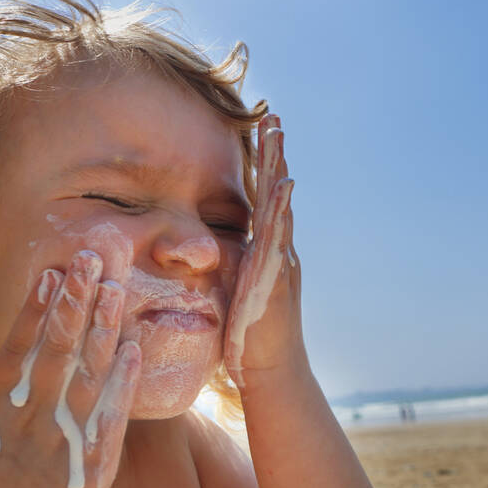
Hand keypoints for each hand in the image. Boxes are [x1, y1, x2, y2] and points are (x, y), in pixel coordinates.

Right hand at [0, 249, 140, 487]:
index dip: (35, 307)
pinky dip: (124, 380)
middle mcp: (31, 414)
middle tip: (92, 258)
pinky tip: (135, 348)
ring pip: (89, 370)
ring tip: (117, 288)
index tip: (50, 273)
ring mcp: (64, 435)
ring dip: (103, 327)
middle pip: (58, 346)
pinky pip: (113, 412)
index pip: (18, 346)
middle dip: (74, 299)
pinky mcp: (93, 461)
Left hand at [224, 114, 306, 389]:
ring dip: (278, 166)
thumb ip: (225, 269)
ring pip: (280, 205)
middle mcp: (278, 250)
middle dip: (273, 153)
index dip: (261, 166)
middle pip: (275, 192)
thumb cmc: (246, 339)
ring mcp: (281, 261)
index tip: (259, 132)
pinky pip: (280, 235)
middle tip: (271, 114)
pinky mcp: (277, 276)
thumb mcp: (232, 294)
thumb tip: (203, 254)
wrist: (270, 373)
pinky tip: (283, 182)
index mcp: (265, 252)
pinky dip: (282, 207)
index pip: (262, 200)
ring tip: (277, 133)